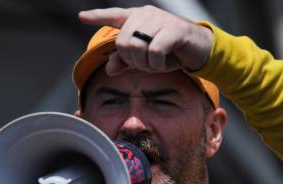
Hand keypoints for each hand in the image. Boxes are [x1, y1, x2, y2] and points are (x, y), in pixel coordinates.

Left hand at [78, 6, 212, 75]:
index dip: (97, 16)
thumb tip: (109, 69)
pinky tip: (166, 63)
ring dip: (145, 63)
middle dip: (132, 60)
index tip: (81, 17)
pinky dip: (157, 64)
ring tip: (157, 63)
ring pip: (137, 46)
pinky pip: (154, 51)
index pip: (114, 15)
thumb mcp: (146, 58)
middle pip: (123, 42)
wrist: (200, 49)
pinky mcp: (173, 30)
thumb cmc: (171, 51)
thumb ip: (126, 61)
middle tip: (147, 64)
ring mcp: (160, 20)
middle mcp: (147, 15)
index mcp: (139, 18)